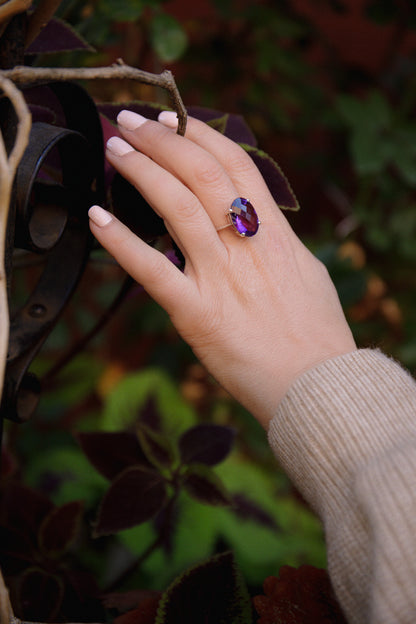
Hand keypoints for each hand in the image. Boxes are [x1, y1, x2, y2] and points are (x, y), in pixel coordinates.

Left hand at [88, 111, 355, 428]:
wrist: (318, 387)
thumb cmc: (318, 334)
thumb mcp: (307, 272)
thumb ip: (277, 241)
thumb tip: (258, 220)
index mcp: (275, 234)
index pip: (237, 165)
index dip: (202, 134)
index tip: (175, 118)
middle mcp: (247, 247)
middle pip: (201, 174)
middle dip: (163, 140)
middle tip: (131, 121)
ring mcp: (221, 279)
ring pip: (176, 208)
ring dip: (142, 171)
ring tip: (115, 149)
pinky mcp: (197, 315)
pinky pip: (152, 271)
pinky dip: (121, 242)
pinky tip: (97, 217)